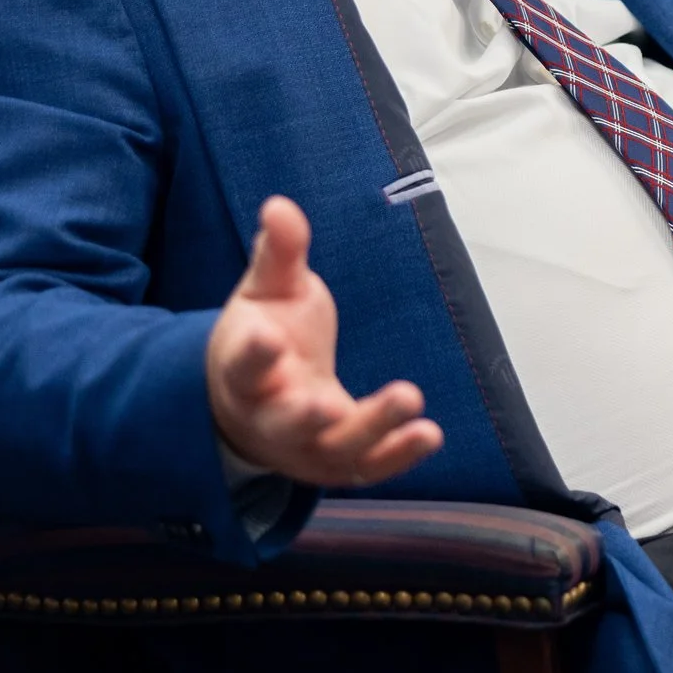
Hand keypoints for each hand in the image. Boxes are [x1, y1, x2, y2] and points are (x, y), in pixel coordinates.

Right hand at [207, 196, 441, 487]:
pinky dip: (398, 455)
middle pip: (285, 422)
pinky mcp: (339, 463)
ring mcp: (306, 446)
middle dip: (305, 416)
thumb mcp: (267, 290)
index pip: (244, 365)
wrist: (256, 404)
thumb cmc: (267, 335)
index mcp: (244, 371)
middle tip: (325, 405)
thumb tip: (279, 205)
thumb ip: (278, 253)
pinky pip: (369, 466)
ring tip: (409, 397)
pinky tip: (429, 433)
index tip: (269, 338)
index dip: (255, 353)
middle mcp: (270, 416)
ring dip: (373, 428)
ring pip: (336, 447)